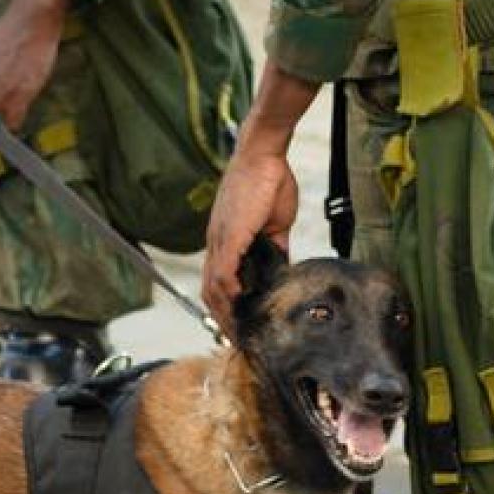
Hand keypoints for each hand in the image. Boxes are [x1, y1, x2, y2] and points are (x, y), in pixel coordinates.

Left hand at [202, 149, 298, 336]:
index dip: (226, 307)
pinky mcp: (230, 234)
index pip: (218, 282)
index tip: (240, 326)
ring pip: (213, 286)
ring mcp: (220, 239)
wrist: (264, 154)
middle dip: (224, 319)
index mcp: (225, 241)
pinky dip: (230, 292)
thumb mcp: (275, 223)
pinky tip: (241, 306)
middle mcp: (216, 243)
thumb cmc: (269, 180)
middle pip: (210, 292)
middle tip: (239, 340)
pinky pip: (223, 271)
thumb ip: (276, 247)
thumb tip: (284, 266)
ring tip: (240, 331)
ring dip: (226, 312)